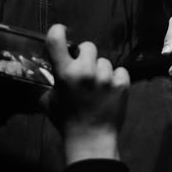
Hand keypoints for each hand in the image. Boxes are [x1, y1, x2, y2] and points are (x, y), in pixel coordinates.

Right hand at [45, 25, 129, 161]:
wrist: (91, 140)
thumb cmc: (67, 122)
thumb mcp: (48, 102)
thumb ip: (49, 84)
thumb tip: (50, 72)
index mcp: (64, 73)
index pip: (56, 39)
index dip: (57, 31)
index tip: (61, 32)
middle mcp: (85, 71)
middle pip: (88, 46)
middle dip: (85, 56)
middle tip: (84, 71)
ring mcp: (105, 77)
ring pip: (105, 61)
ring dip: (101, 71)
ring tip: (97, 87)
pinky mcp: (122, 84)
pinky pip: (120, 71)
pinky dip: (116, 79)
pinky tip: (110, 91)